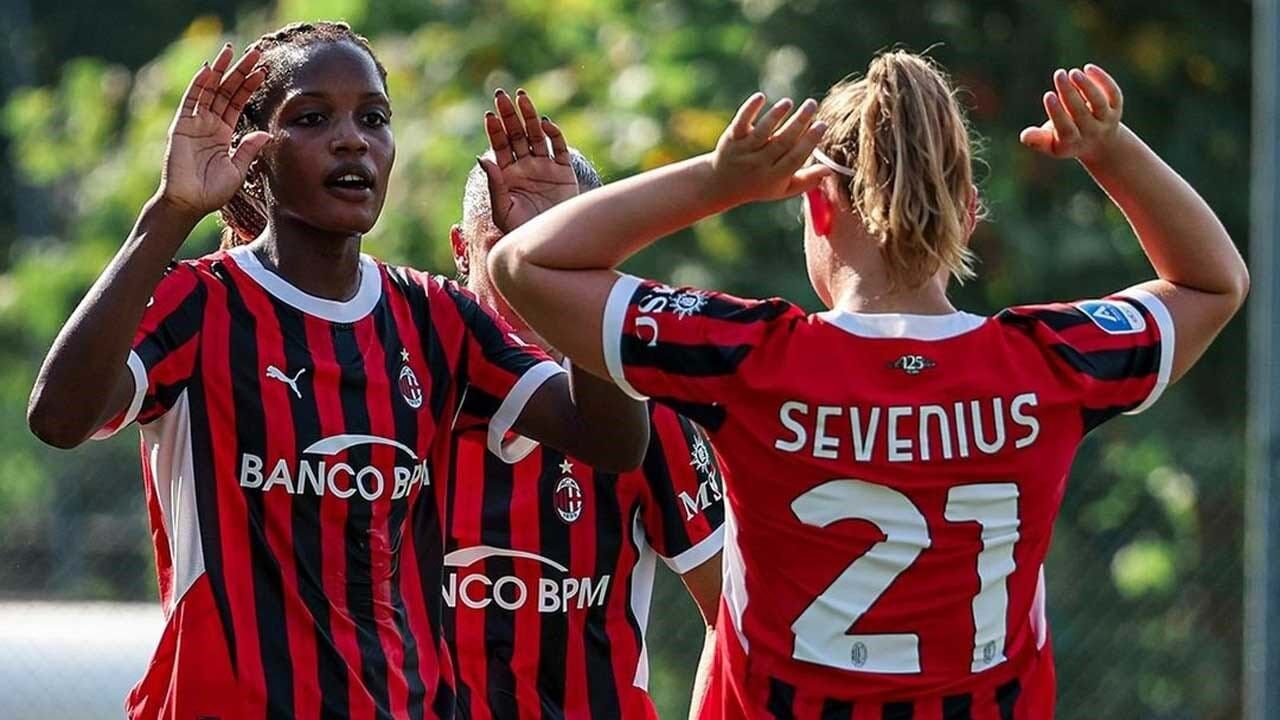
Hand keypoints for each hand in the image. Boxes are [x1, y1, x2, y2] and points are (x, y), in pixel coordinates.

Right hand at [157, 44, 270, 219]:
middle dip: (240, 71)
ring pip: (209, 90)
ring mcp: (195, 122)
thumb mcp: (237, 169)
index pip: (238, 102)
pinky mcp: (181, 126)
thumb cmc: (212, 191)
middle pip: (226, 90)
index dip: (250, 86)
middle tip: (255, 52)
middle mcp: (209, 123)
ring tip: (232, 52)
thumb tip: (266, 133)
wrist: (189, 204)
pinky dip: (199, 85)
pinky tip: (210, 70)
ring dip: (221, 71)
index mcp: (224, 133)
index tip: (264, 71)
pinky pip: (191, 101)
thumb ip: (249, 149)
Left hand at [478, 89, 577, 232]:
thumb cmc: (521, 233)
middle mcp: (525, 167)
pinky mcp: (564, 172)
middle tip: (501, 95)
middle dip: (509, 115)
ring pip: (536, 135)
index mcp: (507, 175)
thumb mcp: (503, 210)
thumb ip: (494, 184)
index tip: (490, 115)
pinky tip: (544, 124)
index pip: (499, 146)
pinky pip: (558, 147)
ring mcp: (545, 168)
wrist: (550, 246)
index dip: (495, 130)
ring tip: (521, 98)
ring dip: (529, 116)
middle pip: (516, 134)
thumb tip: (482, 157)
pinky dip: (553, 134)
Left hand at [708, 93, 830, 206]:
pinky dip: (750, 109)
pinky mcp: (731, 139)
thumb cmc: (759, 185)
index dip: (809, 141)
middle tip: (813, 104)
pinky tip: (761, 97)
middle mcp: (758, 165)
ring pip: (762, 132)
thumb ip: (807, 181)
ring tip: (789, 102)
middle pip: (781, 142)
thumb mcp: (782, 189)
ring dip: (776, 115)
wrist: (720, 185)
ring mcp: (743, 152)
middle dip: (799, 122)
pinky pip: (741, 123)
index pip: (795, 158)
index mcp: (774, 178)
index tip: (822, 125)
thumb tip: (831, 170)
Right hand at [1019, 65, 1123, 163]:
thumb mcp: (1050, 143)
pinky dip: (1102, 80)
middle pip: (1080, 113)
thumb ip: (1037, 140)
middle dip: (1069, 93)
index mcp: (1072, 143)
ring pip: (1098, 103)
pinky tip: (1088, 68)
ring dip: (1086, 86)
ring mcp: (1106, 120)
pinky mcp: (1116, 108)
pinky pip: (1112, 93)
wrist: (1100, 144)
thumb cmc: (1066, 140)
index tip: (1048, 95)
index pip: (1065, 129)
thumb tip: (1024, 136)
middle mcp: (1091, 133)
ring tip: (1073, 72)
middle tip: (1059, 74)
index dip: (1057, 112)